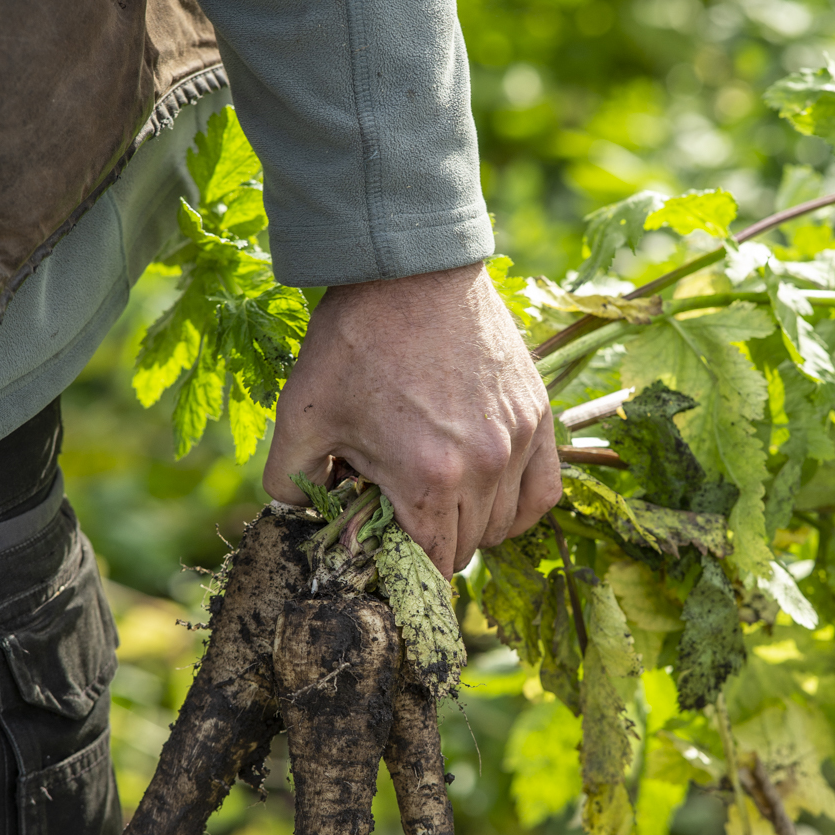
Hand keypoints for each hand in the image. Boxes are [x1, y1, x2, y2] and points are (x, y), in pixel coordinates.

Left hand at [263, 264, 560, 576]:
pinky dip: (517, 507)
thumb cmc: (354, 339)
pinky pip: (543, 493)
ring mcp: (518, 441)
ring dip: (469, 525)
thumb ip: (290, 483)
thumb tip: (302, 524)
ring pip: (503, 526)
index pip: (429, 565)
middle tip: (396, 507)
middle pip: (465, 550)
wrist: (409, 267)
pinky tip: (488, 496)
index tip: (380, 545)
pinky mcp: (539, 416)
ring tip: (434, 491)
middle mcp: (485, 467)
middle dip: (428, 541)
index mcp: (428, 478)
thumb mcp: (302, 414)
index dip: (401, 567)